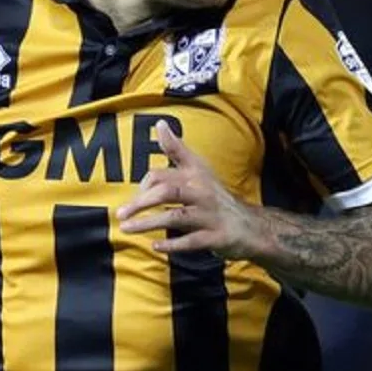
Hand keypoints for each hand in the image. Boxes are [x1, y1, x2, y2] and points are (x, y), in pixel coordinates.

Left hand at [115, 120, 257, 258]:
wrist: (251, 225)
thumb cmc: (215, 196)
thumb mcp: (198, 170)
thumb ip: (177, 149)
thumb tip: (160, 124)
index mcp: (195, 174)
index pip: (162, 174)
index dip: (144, 184)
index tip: (135, 194)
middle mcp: (202, 192)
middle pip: (167, 192)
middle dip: (141, 202)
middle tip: (120, 214)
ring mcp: (210, 215)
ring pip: (177, 217)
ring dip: (149, 223)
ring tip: (127, 229)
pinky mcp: (217, 236)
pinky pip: (192, 241)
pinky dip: (173, 244)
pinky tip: (155, 246)